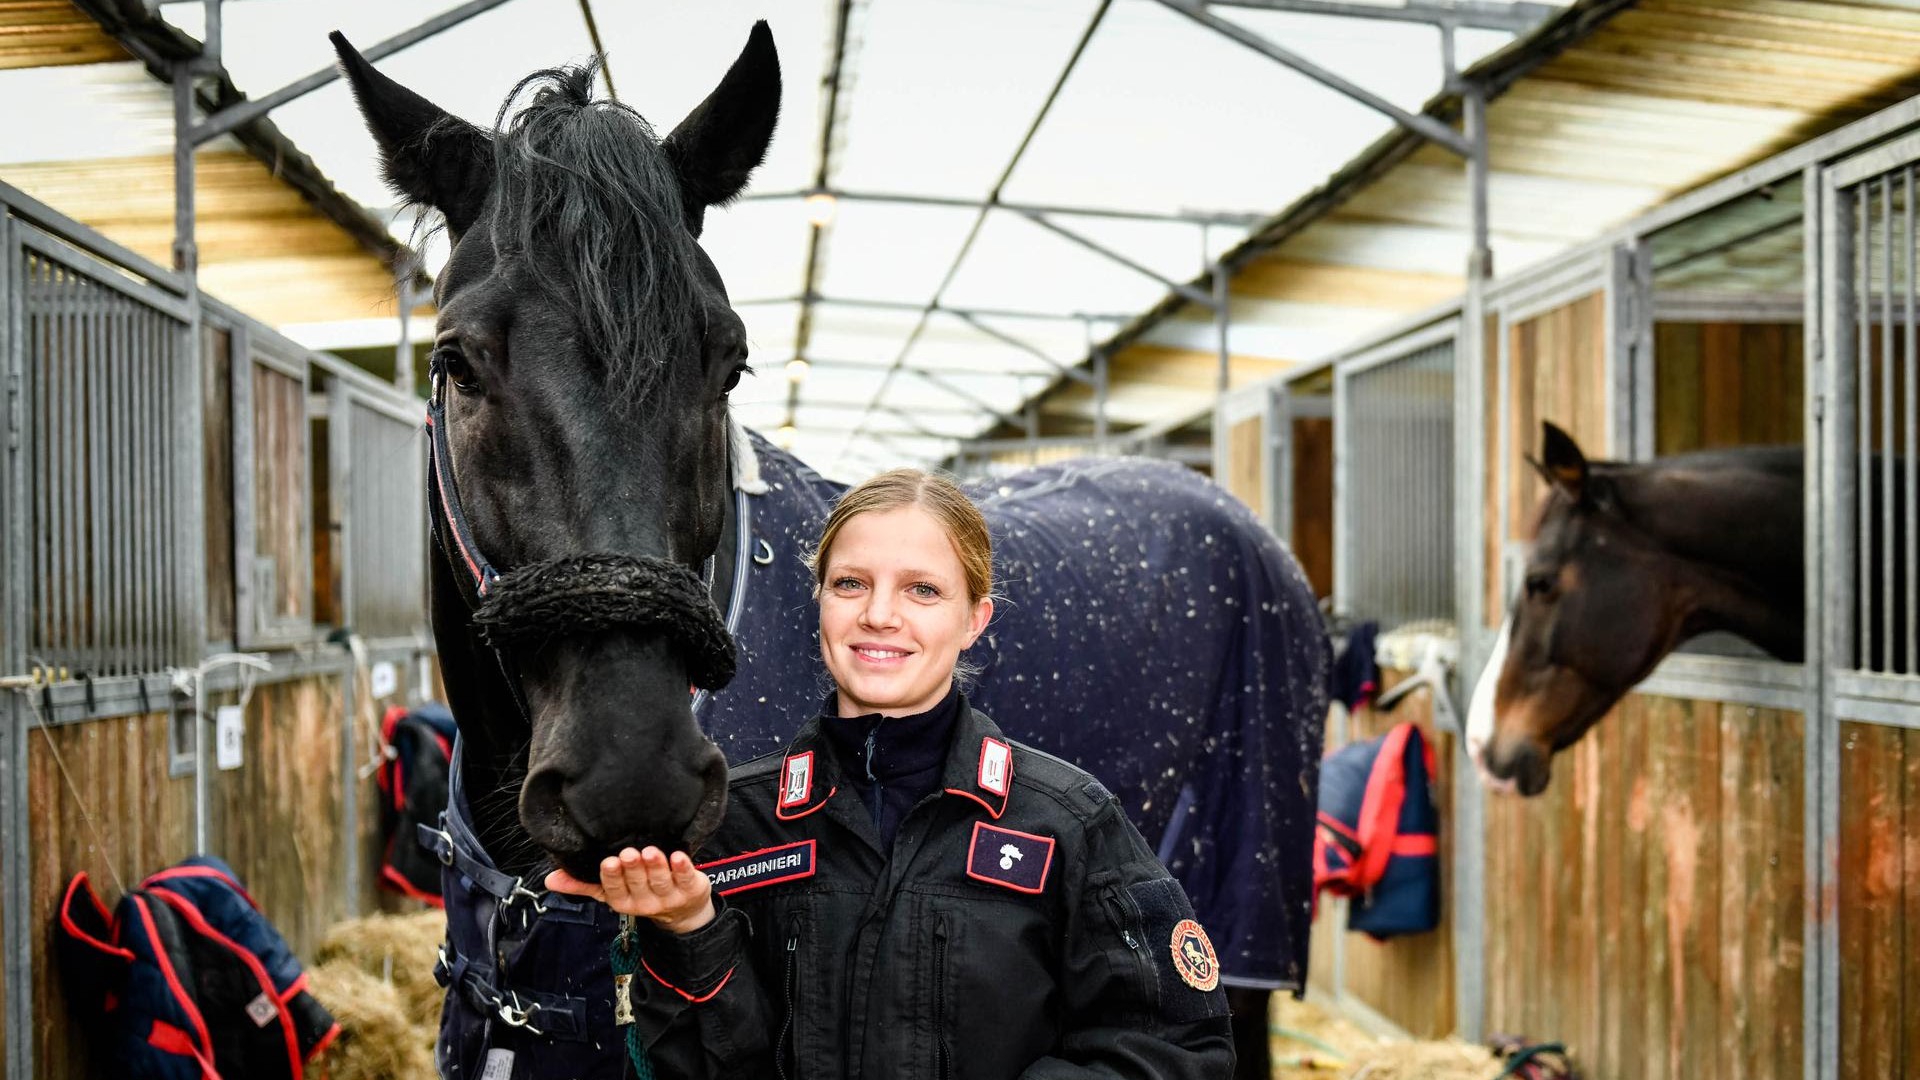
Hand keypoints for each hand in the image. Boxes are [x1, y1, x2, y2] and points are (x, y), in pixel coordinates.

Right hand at [545, 847, 716, 933]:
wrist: (682, 910)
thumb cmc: (641, 892)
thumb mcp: (611, 892)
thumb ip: (583, 884)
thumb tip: (550, 879)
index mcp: (624, 901)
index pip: (615, 890)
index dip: (612, 877)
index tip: (608, 862)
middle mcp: (646, 902)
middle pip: (638, 884)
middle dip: (632, 869)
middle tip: (627, 853)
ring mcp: (669, 897)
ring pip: (660, 881)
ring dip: (655, 867)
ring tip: (649, 852)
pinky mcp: (691, 888)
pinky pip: (686, 878)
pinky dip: (682, 867)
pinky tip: (678, 856)